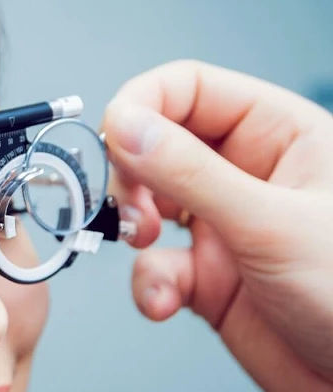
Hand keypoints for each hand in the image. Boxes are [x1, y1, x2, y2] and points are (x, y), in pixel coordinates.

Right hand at [101, 59, 332, 391]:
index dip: (142, 105)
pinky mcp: (207, 275)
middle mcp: (245, 173)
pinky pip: (154, 266)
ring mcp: (223, 225)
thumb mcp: (271, 224)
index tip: (114, 138)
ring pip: (147, 204)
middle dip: (132, 175)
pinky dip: (148, 284)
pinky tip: (164, 301)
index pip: (188, 89)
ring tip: (145, 245)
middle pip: (156, 144)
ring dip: (132, 227)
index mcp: (278, 135)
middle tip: (130, 204)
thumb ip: (190, 173)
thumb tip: (126, 126)